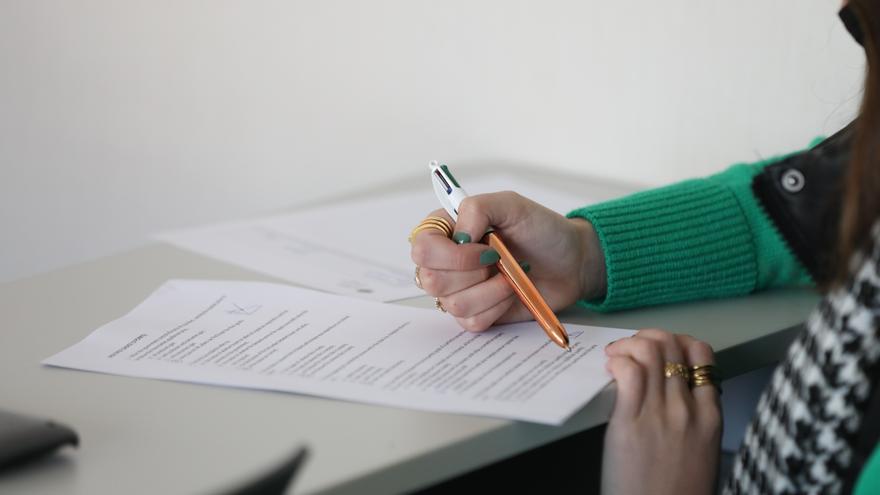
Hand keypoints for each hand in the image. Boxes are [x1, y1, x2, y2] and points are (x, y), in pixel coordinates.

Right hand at [410, 191, 605, 330]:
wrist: (570, 262)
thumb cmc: (541, 230)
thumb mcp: (511, 204)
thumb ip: (477, 209)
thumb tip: (458, 237)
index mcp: (446, 231)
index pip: (421, 248)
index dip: (449, 254)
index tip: (483, 247)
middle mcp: (446, 262)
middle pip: (431, 280)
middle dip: (473, 273)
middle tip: (499, 259)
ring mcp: (458, 291)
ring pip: (453, 304)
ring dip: (490, 290)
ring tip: (510, 275)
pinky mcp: (475, 314)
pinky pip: (471, 321)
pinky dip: (497, 307)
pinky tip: (510, 292)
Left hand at [602, 330, 720, 494]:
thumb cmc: (677, 493)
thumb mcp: (701, 452)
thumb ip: (694, 420)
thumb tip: (673, 395)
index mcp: (711, 416)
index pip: (703, 354)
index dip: (678, 342)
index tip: (660, 349)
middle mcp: (689, 409)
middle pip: (673, 345)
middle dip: (648, 337)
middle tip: (630, 349)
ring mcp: (661, 413)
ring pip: (650, 350)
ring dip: (628, 344)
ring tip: (616, 356)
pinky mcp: (630, 422)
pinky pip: (628, 371)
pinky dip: (617, 359)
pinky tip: (609, 368)